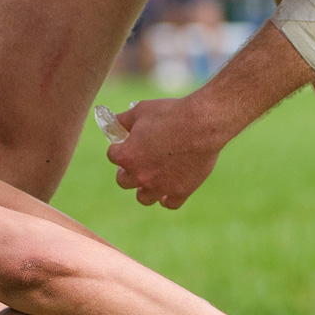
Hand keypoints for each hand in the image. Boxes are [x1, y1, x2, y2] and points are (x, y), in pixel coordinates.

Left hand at [105, 97, 225, 208]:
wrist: (202, 124)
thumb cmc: (171, 114)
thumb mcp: (142, 110)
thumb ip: (125, 119)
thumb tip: (116, 120)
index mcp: (127, 156)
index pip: (112, 155)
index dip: (117, 147)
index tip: (124, 143)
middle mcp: (140, 175)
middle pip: (123, 181)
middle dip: (126, 171)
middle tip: (135, 162)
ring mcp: (161, 186)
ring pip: (144, 198)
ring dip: (144, 189)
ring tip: (150, 179)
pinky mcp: (181, 191)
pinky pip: (170, 204)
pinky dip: (167, 199)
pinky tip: (168, 191)